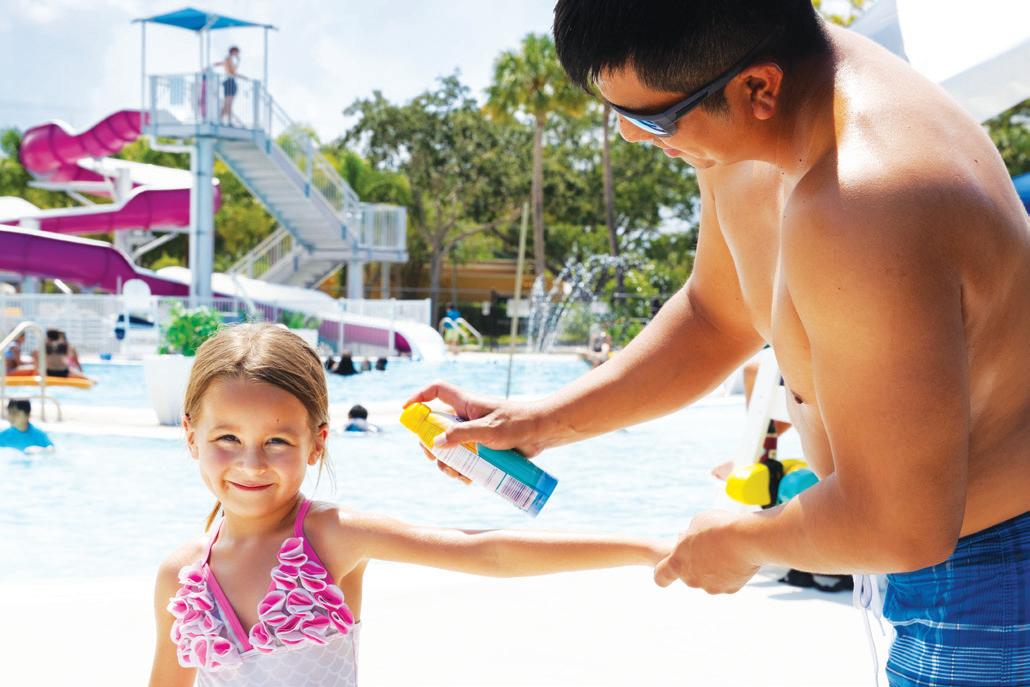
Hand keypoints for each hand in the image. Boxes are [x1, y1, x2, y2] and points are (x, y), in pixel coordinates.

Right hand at [404, 381, 550, 481]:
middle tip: (433, 458)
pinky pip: (466, 459)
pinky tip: (468, 480)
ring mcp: (474, 433)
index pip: (437, 391)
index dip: (419, 396)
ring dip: (448, 463)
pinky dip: (463, 470)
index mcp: (466, 404)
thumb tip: (436, 443)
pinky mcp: (484, 448)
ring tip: (457, 475)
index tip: (406, 410)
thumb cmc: (517, 424)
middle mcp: (467, 417)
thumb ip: (462, 435)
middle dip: (431, 444)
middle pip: (437, 426)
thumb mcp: (488, 430)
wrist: (542, 433)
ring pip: (450, 447)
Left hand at [653, 510, 759, 593]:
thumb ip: (690, 536)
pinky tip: (737, 556)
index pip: (661, 576)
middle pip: (689, 574)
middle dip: (696, 562)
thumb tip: (690, 541)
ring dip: (714, 566)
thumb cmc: (718, 527)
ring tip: (726, 548)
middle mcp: (692, 579)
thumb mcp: (697, 523)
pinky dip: (731, 571)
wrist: (746, 539)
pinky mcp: (730, 589)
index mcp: (678, 562)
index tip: (665, 571)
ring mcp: (711, 587)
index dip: (662, 574)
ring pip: (709, 577)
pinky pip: (727, 579)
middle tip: (709, 545)